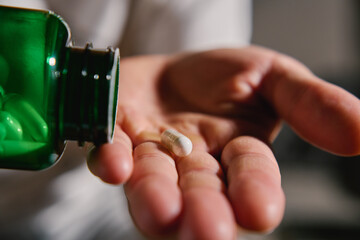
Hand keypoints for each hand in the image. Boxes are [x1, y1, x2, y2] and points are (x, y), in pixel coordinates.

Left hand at [87, 46, 359, 238]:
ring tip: (162, 213)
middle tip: (209, 232)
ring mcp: (154, 154)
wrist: (176, 68)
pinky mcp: (119, 137)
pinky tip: (115, 164)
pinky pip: (113, 153)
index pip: (251, 176)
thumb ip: (310, 104)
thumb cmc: (226, 76)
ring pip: (154, 184)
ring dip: (155, 197)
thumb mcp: (274, 77)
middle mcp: (195, 165)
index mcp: (237, 153)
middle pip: (200, 193)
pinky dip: (112, 160)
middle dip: (204, 212)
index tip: (260, 211)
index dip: (256, 191)